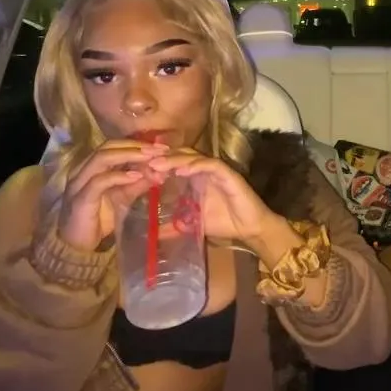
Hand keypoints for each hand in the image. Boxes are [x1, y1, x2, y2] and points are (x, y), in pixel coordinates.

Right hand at [57, 140, 166, 249]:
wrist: (77, 247)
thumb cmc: (99, 220)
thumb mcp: (122, 198)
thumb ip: (138, 184)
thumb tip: (159, 171)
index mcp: (91, 167)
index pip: (113, 146)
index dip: (137, 143)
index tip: (161, 147)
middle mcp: (82, 170)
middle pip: (108, 146)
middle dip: (135, 146)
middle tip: (158, 149)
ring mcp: (79, 182)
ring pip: (102, 158)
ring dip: (128, 155)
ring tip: (149, 157)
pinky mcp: (81, 198)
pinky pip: (99, 181)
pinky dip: (119, 176)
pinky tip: (136, 176)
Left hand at [146, 149, 273, 244]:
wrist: (250, 229)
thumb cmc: (224, 223)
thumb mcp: (192, 224)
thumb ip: (174, 225)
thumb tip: (153, 235)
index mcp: (196, 178)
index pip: (175, 163)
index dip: (158, 164)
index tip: (141, 170)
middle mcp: (205, 170)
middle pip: (181, 155)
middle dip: (162, 157)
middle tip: (143, 162)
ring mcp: (217, 170)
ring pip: (193, 157)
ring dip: (175, 159)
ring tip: (157, 164)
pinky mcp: (228, 174)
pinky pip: (210, 165)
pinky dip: (196, 166)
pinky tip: (181, 171)